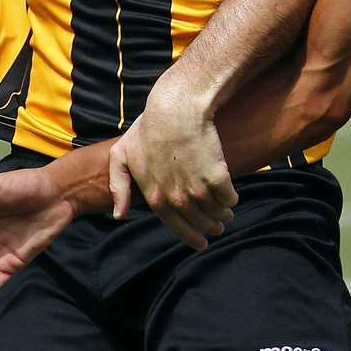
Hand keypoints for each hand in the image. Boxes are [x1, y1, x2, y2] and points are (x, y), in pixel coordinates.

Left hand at [109, 86, 237, 249]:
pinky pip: (228, 197)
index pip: (176, 227)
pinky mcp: (217, 177)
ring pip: (215, 212)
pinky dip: (231, 199)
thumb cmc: (148, 128)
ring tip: (227, 213)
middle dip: (211, 227)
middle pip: (199, 222)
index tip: (202, 242)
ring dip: (223, 216)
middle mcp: (176, 199)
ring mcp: (197, 189)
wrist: (175, 109)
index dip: (191, 237)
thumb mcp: (122, 156)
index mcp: (155, 197)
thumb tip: (118, 215)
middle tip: (219, 226)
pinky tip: (232, 197)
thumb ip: (119, 187)